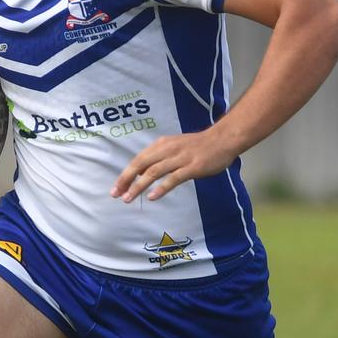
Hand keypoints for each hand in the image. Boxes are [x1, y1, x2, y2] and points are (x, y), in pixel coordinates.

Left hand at [110, 128, 236, 202]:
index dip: (125, 174)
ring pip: (154, 172)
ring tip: (128, 198)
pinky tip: (152, 197)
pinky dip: (161, 188)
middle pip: (141, 165)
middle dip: (126, 180)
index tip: (116, 188)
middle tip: (116, 194)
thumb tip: (142, 174)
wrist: (222, 139)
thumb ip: (159, 158)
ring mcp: (180, 158)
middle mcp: (167, 150)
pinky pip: (173, 178)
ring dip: (139, 186)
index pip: (138, 160)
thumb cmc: (198, 145)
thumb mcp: (174, 146)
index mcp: (161, 145)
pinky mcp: (192, 168)